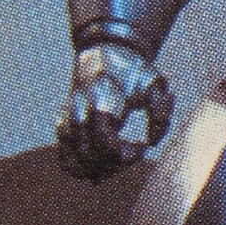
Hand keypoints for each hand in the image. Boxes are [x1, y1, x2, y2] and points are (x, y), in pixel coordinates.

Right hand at [56, 43, 173, 181]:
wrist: (104, 53)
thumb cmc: (134, 73)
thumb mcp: (156, 85)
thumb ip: (161, 113)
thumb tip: (152, 143)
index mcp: (102, 99)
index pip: (104, 142)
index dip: (125, 155)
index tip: (143, 147)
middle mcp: (80, 110)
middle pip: (90, 155)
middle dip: (116, 164)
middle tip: (133, 153)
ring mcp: (69, 119)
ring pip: (76, 161)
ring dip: (101, 170)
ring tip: (118, 161)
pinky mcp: (64, 125)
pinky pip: (65, 159)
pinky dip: (81, 170)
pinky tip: (100, 167)